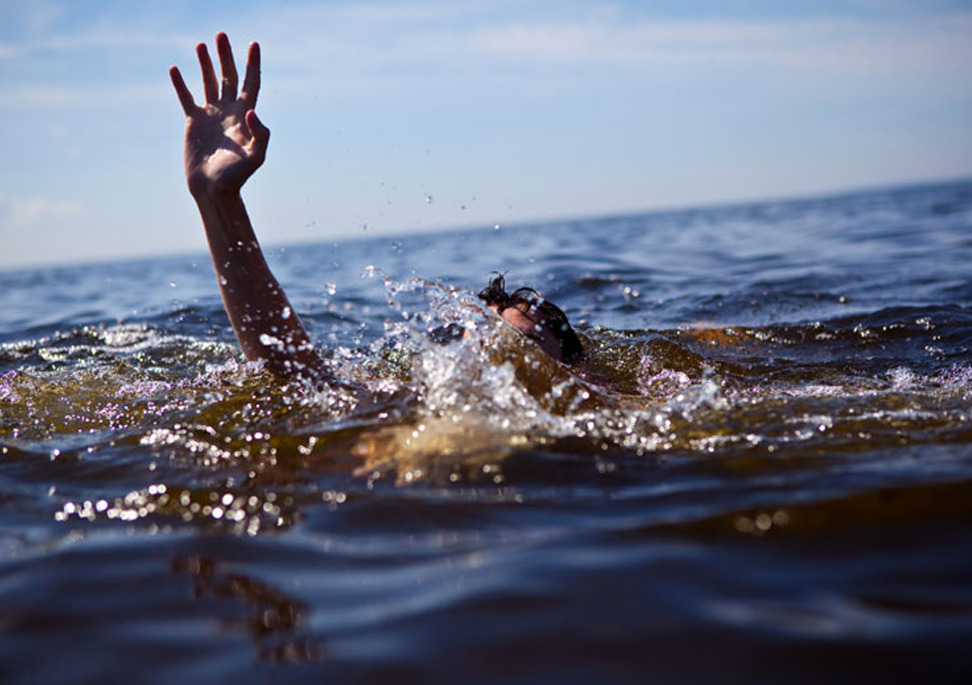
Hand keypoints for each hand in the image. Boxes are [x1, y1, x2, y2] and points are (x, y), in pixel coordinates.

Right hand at [170, 33, 268, 196]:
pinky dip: (181, 84)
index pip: (251, 83)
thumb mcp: (256, 158)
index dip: (252, 64)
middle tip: (221, 35)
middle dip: (226, 56)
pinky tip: (175, 69)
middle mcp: (229, 112)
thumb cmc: (236, 177)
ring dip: (206, 64)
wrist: (214, 189)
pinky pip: (186, 97)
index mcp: (245, 116)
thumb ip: (260, 135)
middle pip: (229, 77)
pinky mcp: (193, 122)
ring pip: (209, 82)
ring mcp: (211, 115)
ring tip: (202, 45)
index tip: (254, 44)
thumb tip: (252, 111)